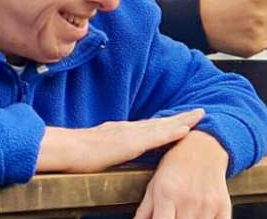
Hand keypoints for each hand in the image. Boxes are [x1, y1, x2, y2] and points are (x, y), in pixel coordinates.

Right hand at [36, 109, 203, 172]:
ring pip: (162, 126)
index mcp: (122, 132)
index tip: (182, 120)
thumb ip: (109, 149)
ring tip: (199, 116)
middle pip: (160, 122)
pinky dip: (172, 132)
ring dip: (182, 121)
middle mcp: (129, 129)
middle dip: (180, 117)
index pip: (150, 126)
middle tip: (199, 112)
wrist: (67, 150)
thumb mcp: (98, 150)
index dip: (168, 122)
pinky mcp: (130, 142)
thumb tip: (114, 153)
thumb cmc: (77, 154)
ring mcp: (130, 134)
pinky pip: (156, 137)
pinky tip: (185, 130)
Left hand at [135, 130, 230, 218]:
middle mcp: (188, 200)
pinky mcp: (223, 207)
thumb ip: (144, 210)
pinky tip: (198, 217)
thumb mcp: (154, 183)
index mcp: (167, 194)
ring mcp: (207, 205)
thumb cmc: (176, 164)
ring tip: (182, 214)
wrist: (203, 147)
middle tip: (171, 215)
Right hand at [200, 0, 266, 56]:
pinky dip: (257, 37)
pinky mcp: (255, 47)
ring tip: (243, 20)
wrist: (202, 22)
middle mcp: (262, 14)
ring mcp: (259, 32)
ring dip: (262, 24)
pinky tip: (243, 31)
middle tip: (251, 9)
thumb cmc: (221, 3)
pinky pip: (266, 41)